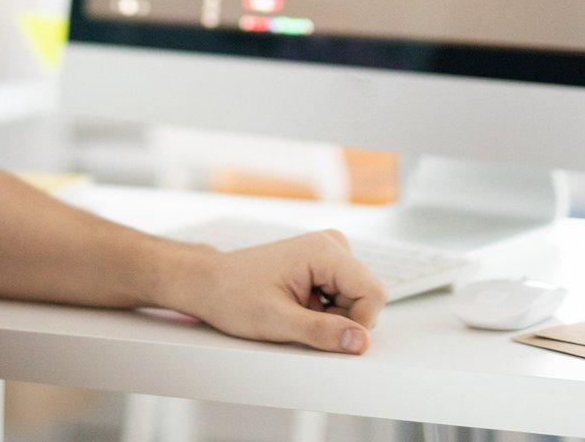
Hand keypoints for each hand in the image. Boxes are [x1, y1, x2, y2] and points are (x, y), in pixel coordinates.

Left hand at [174, 230, 386, 354]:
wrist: (210, 282)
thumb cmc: (234, 296)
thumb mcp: (278, 322)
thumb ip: (323, 333)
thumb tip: (360, 342)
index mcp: (324, 250)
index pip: (373, 293)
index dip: (358, 324)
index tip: (327, 335)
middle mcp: (331, 244)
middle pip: (367, 296)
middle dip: (343, 319)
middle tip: (302, 320)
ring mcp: (328, 252)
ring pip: (357, 298)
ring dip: (333, 316)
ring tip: (296, 311)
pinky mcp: (324, 263)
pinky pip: (344, 295)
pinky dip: (326, 310)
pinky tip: (298, 306)